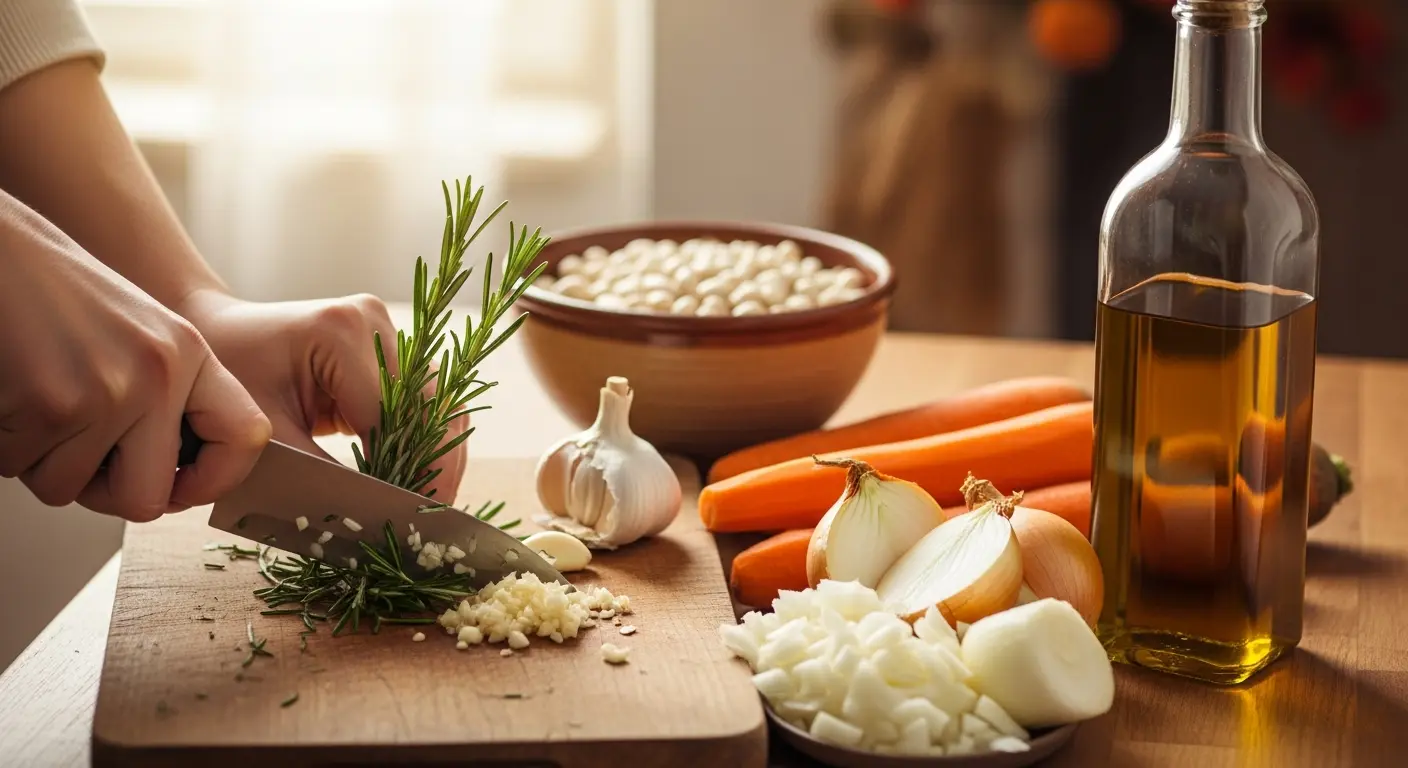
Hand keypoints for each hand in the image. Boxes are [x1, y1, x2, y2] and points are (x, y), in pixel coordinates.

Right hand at [0, 192, 270, 520]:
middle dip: (100, 492)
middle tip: (71, 452)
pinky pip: (20, 468)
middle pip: (147, 499)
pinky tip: (9, 394)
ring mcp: (110, 391)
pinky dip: (4, 444)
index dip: (213, 480)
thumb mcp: (138, 335)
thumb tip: (172, 489)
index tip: (175, 487)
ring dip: (38, 460)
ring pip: (69, 489)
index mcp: (190, 355)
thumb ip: (165, 399)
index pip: (247, 438)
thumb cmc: (52, 295)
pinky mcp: (52, 404)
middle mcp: (160, 374)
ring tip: (32, 402)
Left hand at [178, 291, 469, 502]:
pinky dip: (426, 441)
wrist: (216, 337)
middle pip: (431, 405)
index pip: (394, 415)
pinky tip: (417, 476)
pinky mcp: (392, 349)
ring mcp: (388, 332)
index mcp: (342, 332)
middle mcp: (375, 323)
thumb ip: (320, 476)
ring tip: (426, 501)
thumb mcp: (269, 435)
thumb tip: (370, 519)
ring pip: (440, 403)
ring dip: (438, 454)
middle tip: (428, 518)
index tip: (409, 519)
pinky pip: (426, 401)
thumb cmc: (228, 381)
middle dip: (434, 465)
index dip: (406, 470)